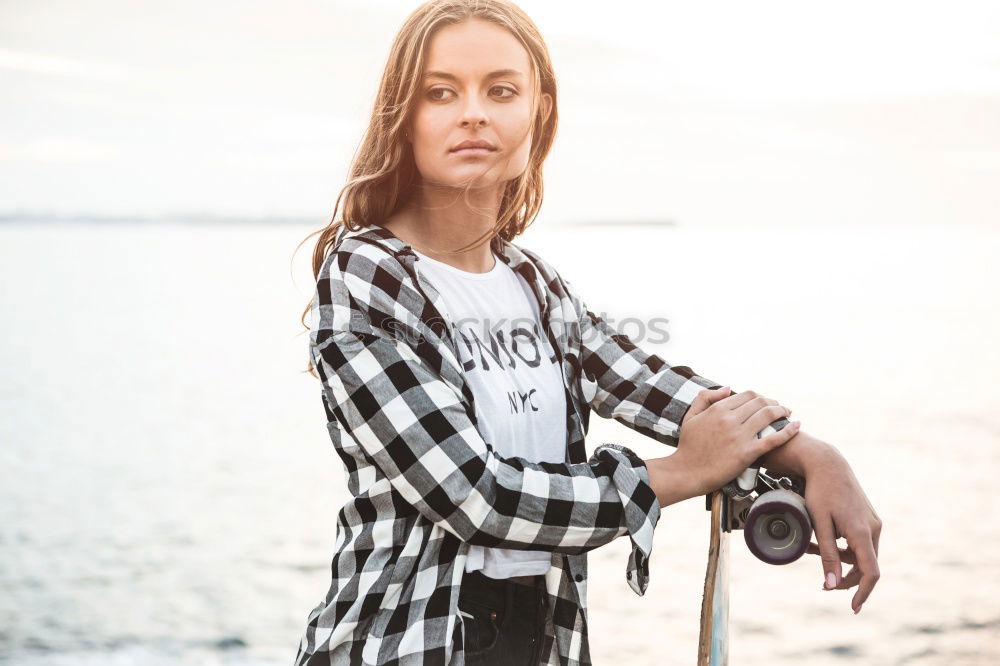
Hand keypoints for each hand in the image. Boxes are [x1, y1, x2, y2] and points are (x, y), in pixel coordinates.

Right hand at [676, 387, 800, 496]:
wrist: (686, 473)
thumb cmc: (688, 446)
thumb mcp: (690, 416)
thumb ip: (705, 398)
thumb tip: (727, 388)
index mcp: (718, 409)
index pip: (747, 395)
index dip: (760, 396)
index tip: (765, 402)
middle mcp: (730, 419)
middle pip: (760, 402)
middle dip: (774, 402)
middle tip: (780, 407)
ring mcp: (739, 436)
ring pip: (768, 415)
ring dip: (782, 411)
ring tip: (788, 413)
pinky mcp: (747, 453)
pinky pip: (773, 438)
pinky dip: (788, 430)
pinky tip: (796, 426)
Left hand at [800, 444, 882, 614]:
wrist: (828, 463)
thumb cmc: (819, 491)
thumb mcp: (818, 523)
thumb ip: (826, 555)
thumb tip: (831, 585)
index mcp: (862, 532)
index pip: (870, 572)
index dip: (863, 592)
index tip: (853, 608)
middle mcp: (873, 528)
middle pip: (865, 566)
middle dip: (845, 577)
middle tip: (823, 583)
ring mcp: (873, 522)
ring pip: (862, 554)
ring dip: (841, 560)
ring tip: (812, 550)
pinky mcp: (868, 518)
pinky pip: (860, 542)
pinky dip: (844, 548)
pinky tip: (823, 541)